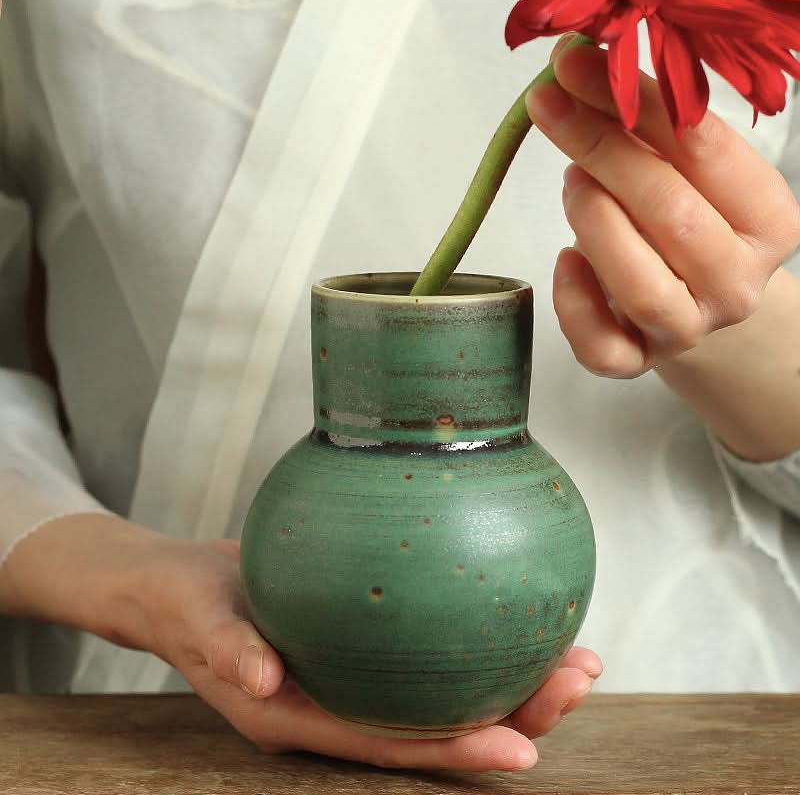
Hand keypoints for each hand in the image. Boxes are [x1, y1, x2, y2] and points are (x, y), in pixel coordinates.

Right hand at [145, 532, 601, 771]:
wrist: (185, 589)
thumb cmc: (189, 605)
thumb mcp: (199, 619)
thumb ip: (228, 648)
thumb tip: (259, 677)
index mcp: (302, 718)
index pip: (390, 746)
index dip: (456, 751)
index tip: (524, 751)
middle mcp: (340, 707)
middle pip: (437, 726)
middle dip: (515, 711)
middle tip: (578, 678)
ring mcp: (356, 680)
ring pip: (444, 693)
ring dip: (514, 678)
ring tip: (576, 653)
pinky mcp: (365, 648)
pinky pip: (429, 654)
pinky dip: (475, 641)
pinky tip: (517, 616)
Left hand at [526, 37, 799, 378]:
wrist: (694, 300)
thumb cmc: (687, 225)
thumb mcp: (688, 174)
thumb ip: (651, 132)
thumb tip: (583, 73)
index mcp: (769, 221)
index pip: (706, 152)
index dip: (639, 102)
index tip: (579, 66)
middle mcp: (736, 283)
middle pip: (672, 216)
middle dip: (602, 149)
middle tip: (551, 106)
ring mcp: (689, 329)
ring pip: (641, 288)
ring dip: (594, 223)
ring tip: (570, 181)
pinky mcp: (640, 362)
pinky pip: (603, 349)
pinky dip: (574, 303)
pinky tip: (564, 260)